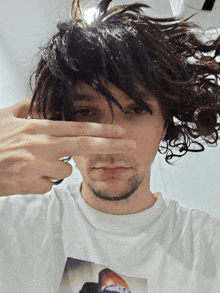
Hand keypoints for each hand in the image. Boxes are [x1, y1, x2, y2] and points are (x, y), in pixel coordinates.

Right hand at [0, 99, 135, 195]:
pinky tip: (25, 178)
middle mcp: (41, 144)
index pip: (77, 127)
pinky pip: (48, 185)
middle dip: (111, 144)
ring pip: (65, 169)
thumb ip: (26, 107)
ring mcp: (36, 164)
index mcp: (38, 128)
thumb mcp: (5, 116)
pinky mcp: (30, 184)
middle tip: (131, 144)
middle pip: (84, 143)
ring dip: (56, 169)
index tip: (119, 130)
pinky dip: (41, 182)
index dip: (101, 129)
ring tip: (34, 165)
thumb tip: (40, 103)